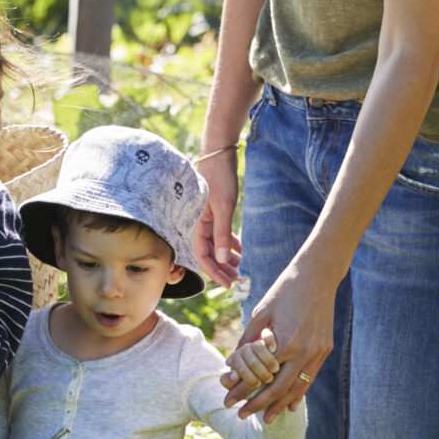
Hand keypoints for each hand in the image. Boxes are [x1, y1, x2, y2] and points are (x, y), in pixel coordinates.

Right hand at [192, 146, 241, 285]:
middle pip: (210, 252)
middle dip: (223, 268)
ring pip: (216, 244)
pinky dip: (231, 243)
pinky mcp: (216, 211)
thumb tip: (224, 259)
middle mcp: (200, 223)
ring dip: (228, 257)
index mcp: (197, 223)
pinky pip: (221, 233)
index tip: (228, 284)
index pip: (203, 255)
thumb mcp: (224, 207)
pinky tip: (241, 250)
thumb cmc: (219, 178)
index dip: (214, 271)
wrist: (219, 154)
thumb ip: (222, 234)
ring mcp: (208, 217)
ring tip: (242, 268)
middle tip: (238, 280)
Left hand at [223, 265, 335, 419]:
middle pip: (278, 388)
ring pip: (297, 387)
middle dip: (259, 404)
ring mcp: (317, 351)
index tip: (228, 400)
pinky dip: (300, 393)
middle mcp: (304, 350)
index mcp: (285, 341)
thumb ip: (248, 341)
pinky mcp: (325, 349)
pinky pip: (311, 377)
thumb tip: (231, 365)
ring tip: (266, 419)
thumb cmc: (283, 291)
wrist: (317, 276)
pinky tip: (290, 406)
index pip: (259, 375)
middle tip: (242, 415)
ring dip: (280, 405)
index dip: (243, 390)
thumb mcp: (260, 313)